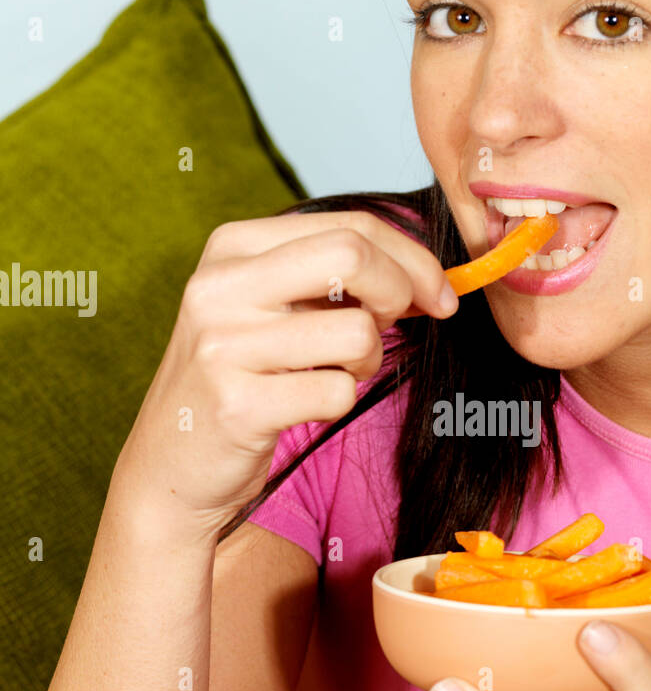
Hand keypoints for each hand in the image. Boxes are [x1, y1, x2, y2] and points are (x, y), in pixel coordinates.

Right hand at [114, 209, 457, 534]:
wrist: (170, 465)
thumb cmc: (239, 378)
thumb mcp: (270, 307)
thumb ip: (333, 278)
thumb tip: (428, 276)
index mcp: (232, 248)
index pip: (348, 225)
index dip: (412, 256)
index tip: (440, 293)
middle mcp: (220, 287)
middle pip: (352, 255)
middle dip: (401, 291)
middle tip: (402, 324)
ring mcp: (224, 346)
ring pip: (355, 331)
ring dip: (367, 359)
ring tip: (335, 372)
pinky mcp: (238, 405)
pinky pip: (336, 391)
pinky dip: (339, 401)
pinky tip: (305, 405)